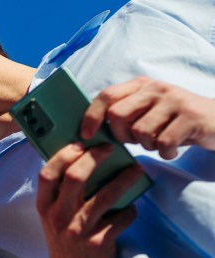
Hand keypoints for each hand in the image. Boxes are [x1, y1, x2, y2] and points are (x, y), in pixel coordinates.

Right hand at [37, 143, 139, 257]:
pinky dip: (129, 210)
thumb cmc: (65, 239)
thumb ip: (60, 193)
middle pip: (75, 177)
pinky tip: (130, 209)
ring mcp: (78, 231)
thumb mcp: (53, 217)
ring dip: (124, 179)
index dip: (64, 155)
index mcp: (44, 208)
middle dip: (95, 157)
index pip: (47, 174)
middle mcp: (58, 218)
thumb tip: (82, 158)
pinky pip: (122, 217)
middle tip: (111, 149)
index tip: (81, 143)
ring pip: (105, 195)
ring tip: (136, 170)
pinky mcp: (99, 242)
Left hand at [81, 77, 214, 158]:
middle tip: (135, 141)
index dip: (91, 116)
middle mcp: (157, 89)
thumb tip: (90, 131)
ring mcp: (175, 100)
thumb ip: (125, 114)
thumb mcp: (149, 111)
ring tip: (159, 142)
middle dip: (121, 136)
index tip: (86, 136)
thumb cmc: (175, 121)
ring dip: (147, 146)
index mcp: (142, 86)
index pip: (106, 95)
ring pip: (140, 132)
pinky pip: (163, 142)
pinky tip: (172, 149)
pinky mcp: (191, 116)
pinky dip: (165, 152)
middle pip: (118, 115)